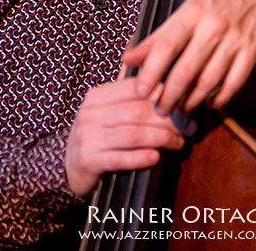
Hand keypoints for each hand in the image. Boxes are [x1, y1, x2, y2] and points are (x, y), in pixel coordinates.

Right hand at [65, 77, 185, 195]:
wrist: (67, 166)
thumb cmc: (97, 136)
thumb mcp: (107, 112)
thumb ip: (132, 100)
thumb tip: (169, 89)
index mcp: (98, 96)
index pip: (136, 88)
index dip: (163, 94)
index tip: (184, 104)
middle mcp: (91, 113)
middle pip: (138, 112)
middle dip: (169, 120)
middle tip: (188, 127)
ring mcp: (88, 137)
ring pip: (133, 134)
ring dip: (162, 139)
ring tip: (179, 142)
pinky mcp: (89, 161)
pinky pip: (121, 158)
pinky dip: (142, 158)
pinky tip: (157, 157)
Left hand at [122, 0, 255, 116]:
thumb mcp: (187, 8)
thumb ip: (159, 36)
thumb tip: (129, 58)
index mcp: (192, 12)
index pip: (165, 46)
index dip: (150, 72)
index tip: (141, 91)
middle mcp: (213, 26)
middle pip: (185, 71)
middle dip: (169, 97)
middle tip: (159, 109)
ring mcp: (235, 40)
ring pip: (208, 82)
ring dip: (191, 101)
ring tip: (180, 108)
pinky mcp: (252, 52)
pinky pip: (233, 84)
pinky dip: (219, 99)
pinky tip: (209, 102)